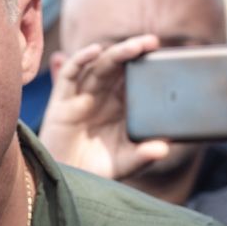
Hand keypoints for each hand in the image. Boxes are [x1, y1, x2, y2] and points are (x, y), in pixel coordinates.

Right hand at [38, 35, 169, 180]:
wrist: (65, 183)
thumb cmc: (96, 170)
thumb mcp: (126, 162)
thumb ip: (143, 155)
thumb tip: (164, 148)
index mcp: (119, 106)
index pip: (134, 77)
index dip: (146, 64)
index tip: (164, 56)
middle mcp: (101, 97)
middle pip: (117, 65)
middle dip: (134, 51)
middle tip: (152, 42)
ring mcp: (81, 96)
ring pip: (98, 65)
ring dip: (115, 53)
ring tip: (134, 46)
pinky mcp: (61, 101)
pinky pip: (69, 74)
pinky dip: (80, 59)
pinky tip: (95, 50)